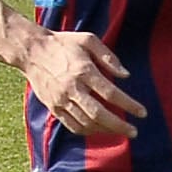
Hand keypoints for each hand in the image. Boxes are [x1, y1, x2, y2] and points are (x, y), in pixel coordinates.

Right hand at [24, 26, 145, 135]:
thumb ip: (109, 57)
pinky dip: (87, 131)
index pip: (111, 93)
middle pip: (98, 113)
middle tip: (134, 132)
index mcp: (83, 71)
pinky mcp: (52, 106)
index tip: (142, 113)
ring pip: (85, 122)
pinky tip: (99, 130)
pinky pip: (71, 125)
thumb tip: (126, 75)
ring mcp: (60, 99)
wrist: (30, 50)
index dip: (128, 105)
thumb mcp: (88, 40)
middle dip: (119, 125)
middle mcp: (72, 88)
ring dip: (105, 130)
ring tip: (120, 132)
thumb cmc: (63, 43)